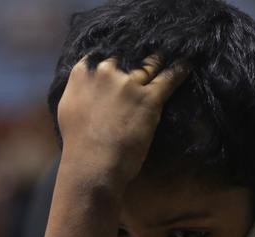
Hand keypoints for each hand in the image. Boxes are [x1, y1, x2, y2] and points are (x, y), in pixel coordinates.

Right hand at [57, 55, 188, 188]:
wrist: (92, 164)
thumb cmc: (77, 144)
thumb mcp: (67, 110)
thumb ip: (78, 91)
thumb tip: (83, 87)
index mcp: (82, 75)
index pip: (100, 56)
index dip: (113, 58)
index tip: (120, 60)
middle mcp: (105, 72)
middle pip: (125, 58)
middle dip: (134, 59)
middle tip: (143, 59)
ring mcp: (128, 84)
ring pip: (148, 65)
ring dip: (157, 61)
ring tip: (169, 55)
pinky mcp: (149, 99)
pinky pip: (168, 79)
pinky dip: (179, 71)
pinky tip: (186, 65)